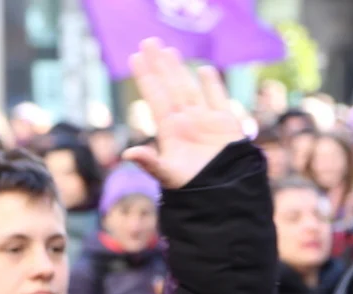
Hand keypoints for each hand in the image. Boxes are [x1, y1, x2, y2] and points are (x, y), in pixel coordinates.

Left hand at [122, 38, 244, 188]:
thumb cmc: (192, 188)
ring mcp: (205, 121)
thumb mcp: (167, 175)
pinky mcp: (226, 124)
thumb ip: (150, 163)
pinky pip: (217, 99)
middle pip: (170, 86)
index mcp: (170, 131)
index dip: (146, 77)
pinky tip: (204, 70)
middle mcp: (186, 121)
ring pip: (190, 88)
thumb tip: (126, 155)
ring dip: (179, 70)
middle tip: (148, 41)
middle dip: (160, 65)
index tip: (134, 57)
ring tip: (168, 51)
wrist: (223, 194)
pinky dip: (212, 84)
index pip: (155, 97)